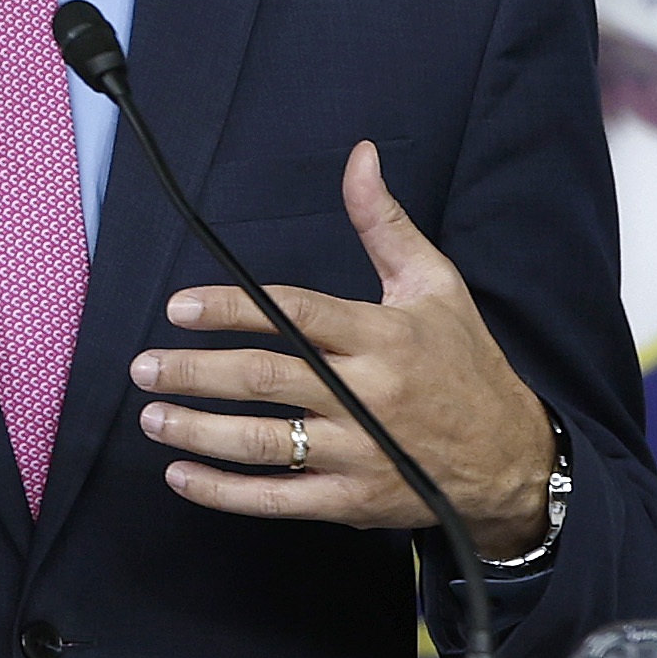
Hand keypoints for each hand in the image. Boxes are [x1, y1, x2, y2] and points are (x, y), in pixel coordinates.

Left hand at [135, 140, 554, 550]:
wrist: (512, 459)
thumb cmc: (465, 365)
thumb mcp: (436, 285)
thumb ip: (385, 224)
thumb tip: (361, 157)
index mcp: (383, 336)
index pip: (295, 314)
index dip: (232, 308)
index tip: (180, 308)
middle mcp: (368, 394)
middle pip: (265, 379)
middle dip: (194, 371)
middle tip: (144, 365)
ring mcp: (360, 452)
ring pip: (264, 442)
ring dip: (199, 430)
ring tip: (153, 415)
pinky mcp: (353, 500)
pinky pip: (277, 499)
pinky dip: (224, 491)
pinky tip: (182, 475)